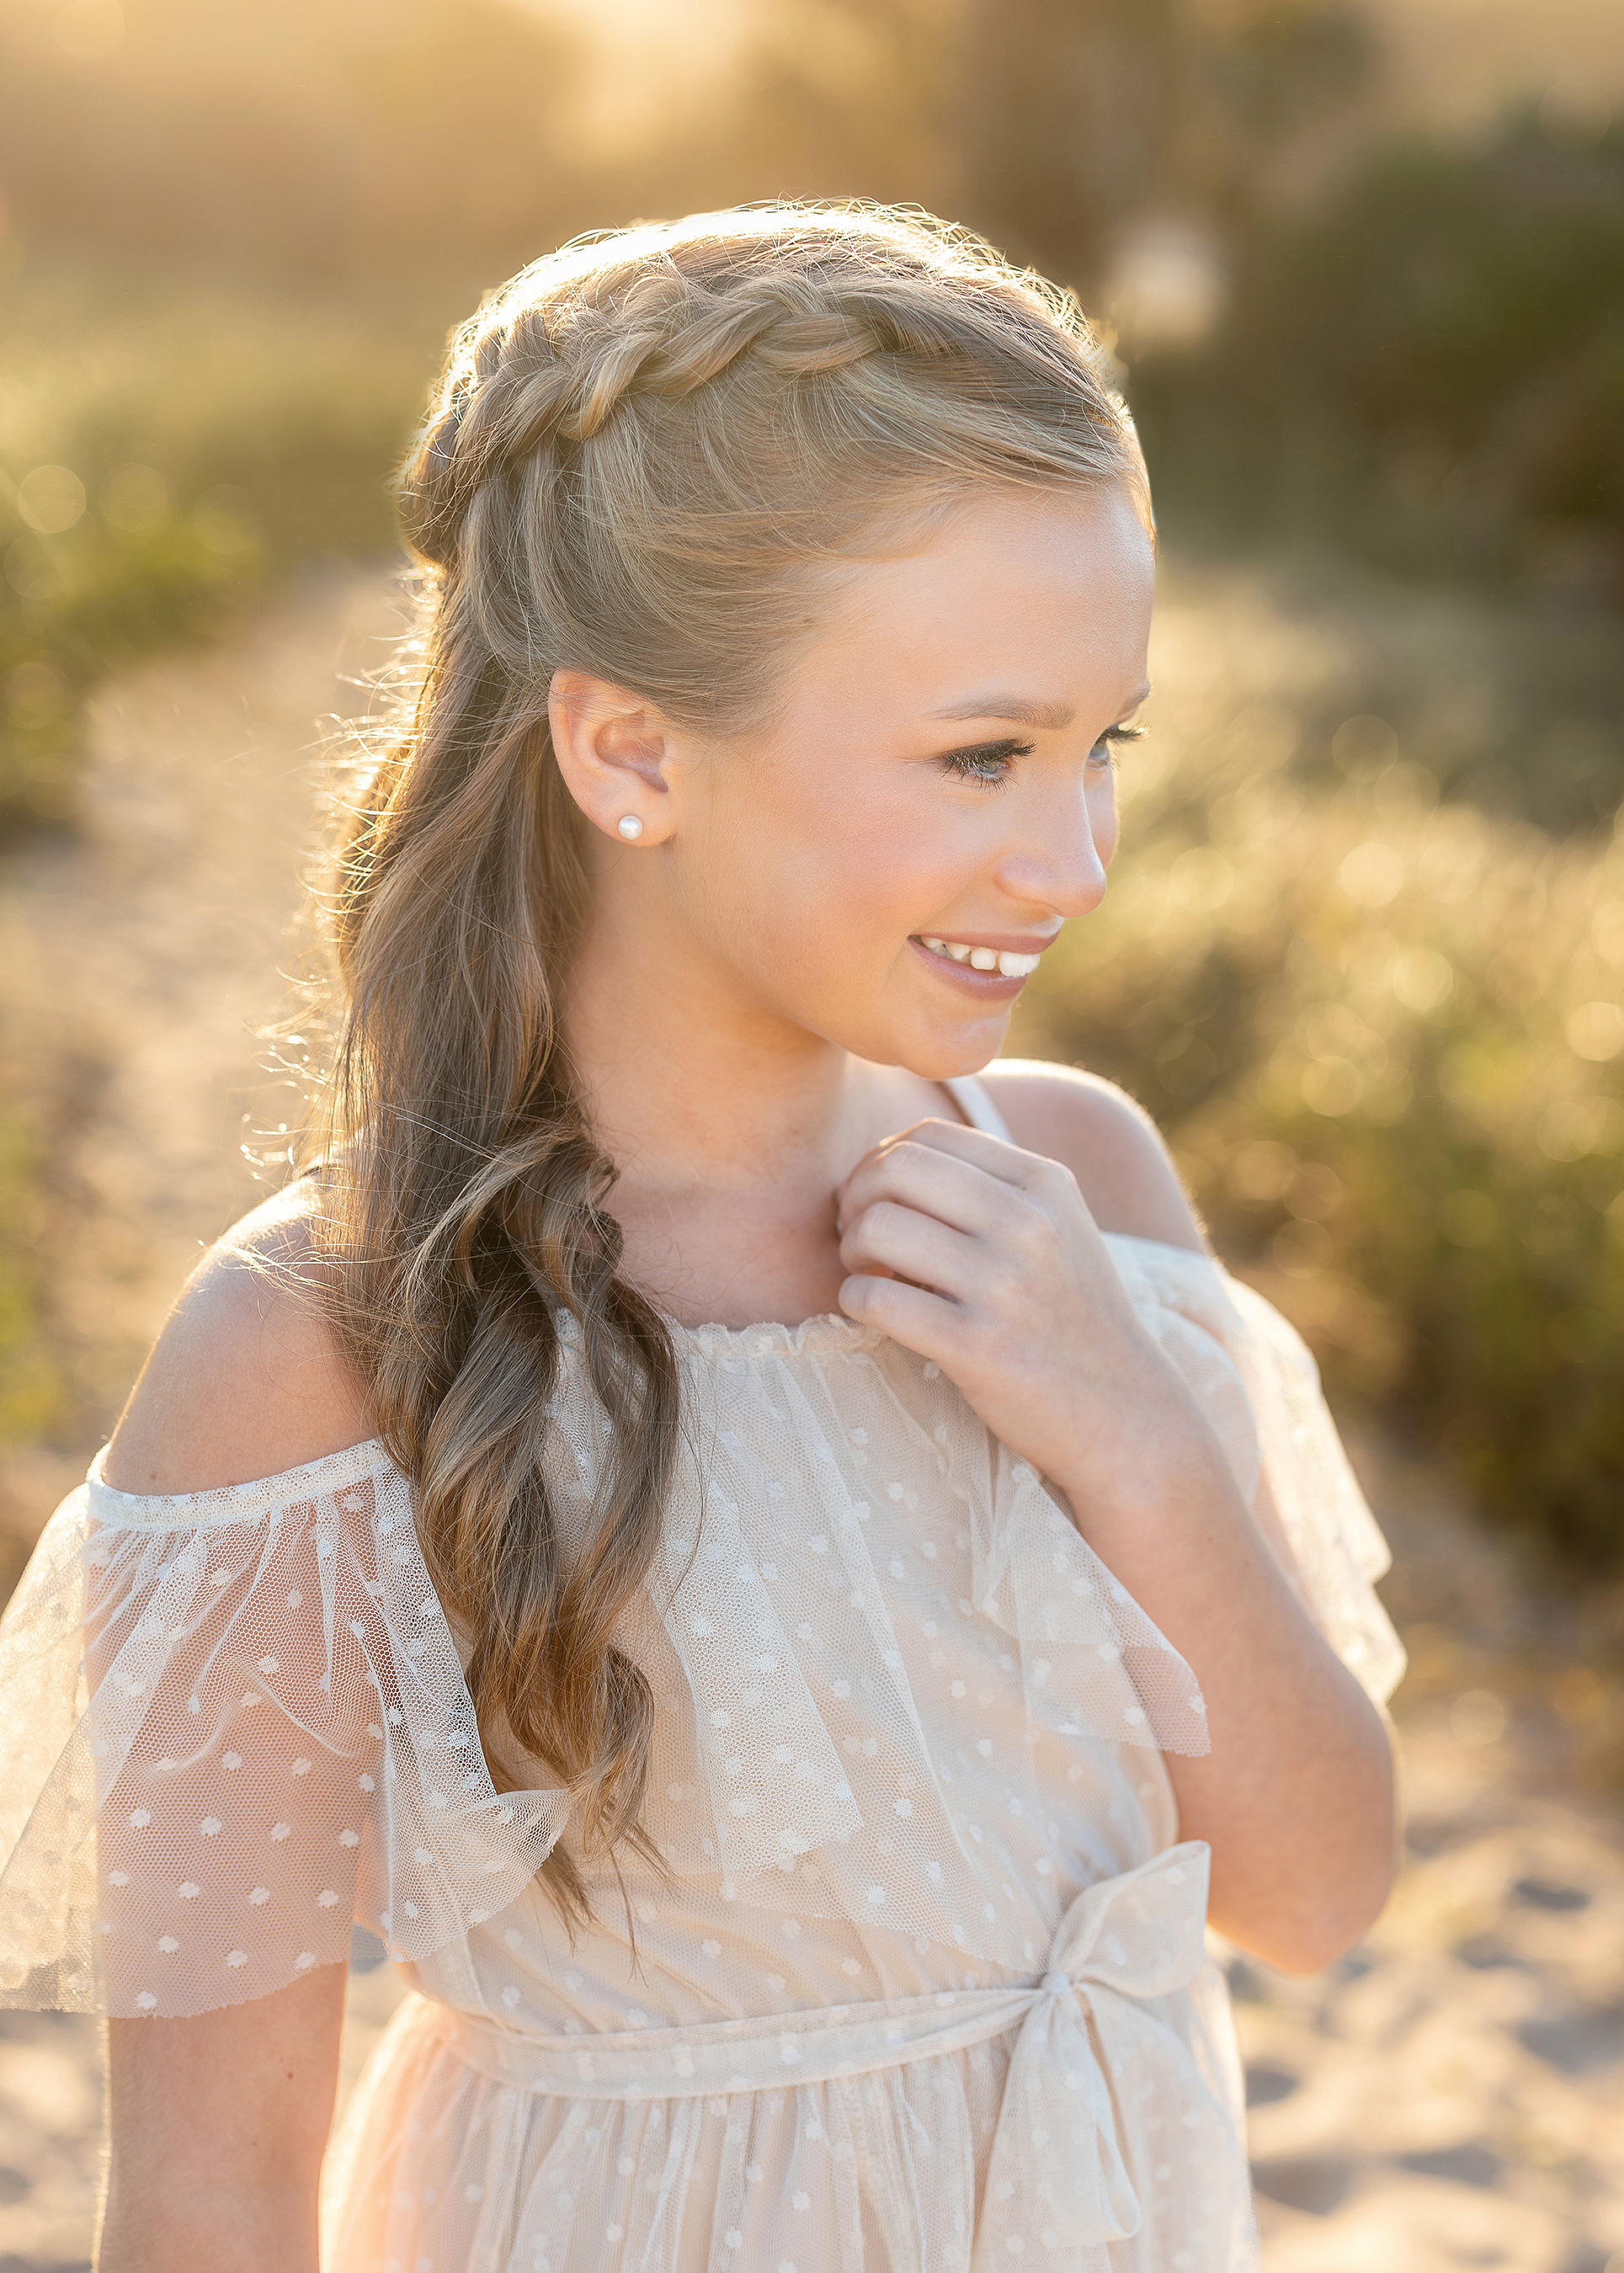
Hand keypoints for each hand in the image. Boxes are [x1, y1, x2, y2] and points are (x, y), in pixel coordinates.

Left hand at [834, 1118, 1210, 1511]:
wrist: (1124, 1414)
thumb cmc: (1070, 1318)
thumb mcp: (1057, 1229)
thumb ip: (991, 1187)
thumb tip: (887, 1157)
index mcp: (1046, 1184)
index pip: (928, 1135)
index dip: (880, 1160)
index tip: (876, 1201)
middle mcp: (1029, 1224)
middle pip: (895, 1169)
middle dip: (855, 1198)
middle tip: (858, 1237)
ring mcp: (1005, 1286)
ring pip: (877, 1227)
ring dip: (850, 1250)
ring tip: (868, 1274)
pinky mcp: (978, 1347)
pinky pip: (875, 1298)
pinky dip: (855, 1300)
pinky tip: (872, 1312)